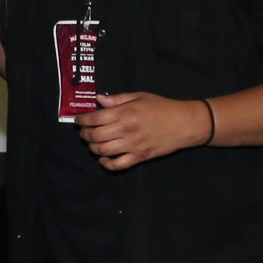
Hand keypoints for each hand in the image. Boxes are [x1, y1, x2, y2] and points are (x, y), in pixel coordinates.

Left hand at [75, 91, 200, 171]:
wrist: (184, 123)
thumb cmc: (162, 107)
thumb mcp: (140, 96)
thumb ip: (117, 99)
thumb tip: (98, 100)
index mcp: (126, 112)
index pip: (95, 118)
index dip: (83, 120)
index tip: (79, 120)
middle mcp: (127, 129)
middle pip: (95, 136)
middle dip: (84, 134)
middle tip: (84, 132)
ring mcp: (133, 145)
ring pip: (103, 151)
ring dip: (93, 148)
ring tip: (93, 144)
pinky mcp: (140, 157)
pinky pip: (118, 165)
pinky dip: (107, 164)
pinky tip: (104, 159)